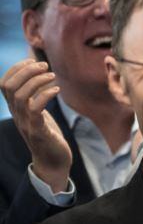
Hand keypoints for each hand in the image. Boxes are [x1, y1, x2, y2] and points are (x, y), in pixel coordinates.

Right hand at [1, 60, 71, 190]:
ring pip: (21, 96)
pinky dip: (45, 95)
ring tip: (53, 76)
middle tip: (46, 65)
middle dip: (26, 71)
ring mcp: (26, 123)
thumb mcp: (38, 113)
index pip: (4, 84)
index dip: (16, 68)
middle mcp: (17, 115)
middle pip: (10, 86)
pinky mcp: (38, 131)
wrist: (53, 162)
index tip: (33, 61)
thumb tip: (40, 76)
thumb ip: (35, 98)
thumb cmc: (48, 135)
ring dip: (37, 81)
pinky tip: (57, 90)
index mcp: (15, 109)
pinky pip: (35, 109)